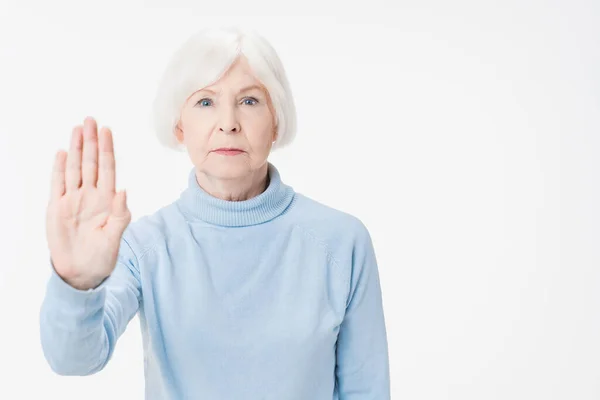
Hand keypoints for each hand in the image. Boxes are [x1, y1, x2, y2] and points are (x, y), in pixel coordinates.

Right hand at [46, 117, 130, 289]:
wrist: (80, 273)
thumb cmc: (102, 257)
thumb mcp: (114, 238)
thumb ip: (120, 214)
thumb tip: (124, 190)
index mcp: (107, 201)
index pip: (108, 168)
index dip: (107, 150)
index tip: (107, 130)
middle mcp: (90, 195)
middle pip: (90, 162)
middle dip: (91, 141)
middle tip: (90, 119)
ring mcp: (73, 199)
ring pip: (74, 168)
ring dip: (76, 149)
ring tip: (77, 129)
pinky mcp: (57, 207)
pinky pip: (58, 183)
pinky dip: (59, 168)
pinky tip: (62, 153)